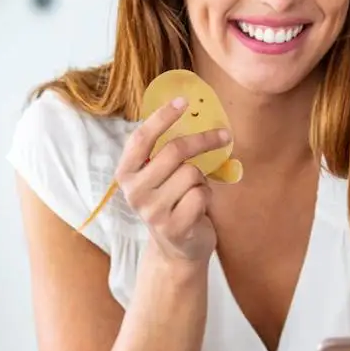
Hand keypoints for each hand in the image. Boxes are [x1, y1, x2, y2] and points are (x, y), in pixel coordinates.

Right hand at [116, 96, 230, 262]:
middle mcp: (134, 191)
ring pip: (192, 173)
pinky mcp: (173, 227)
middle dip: (204, 140)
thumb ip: (165, 151)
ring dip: (202, 178)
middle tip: (223, 136)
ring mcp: (152, 211)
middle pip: (174, 151)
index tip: (183, 101)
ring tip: (195, 190)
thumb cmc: (171, 201)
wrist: (177, 249)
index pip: (141, 138)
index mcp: (126, 173)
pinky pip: (201, 194)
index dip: (162, 117)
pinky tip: (198, 207)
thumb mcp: (160, 176)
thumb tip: (193, 112)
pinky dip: (207, 196)